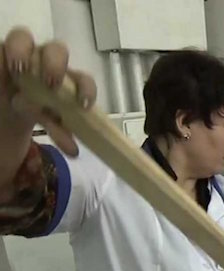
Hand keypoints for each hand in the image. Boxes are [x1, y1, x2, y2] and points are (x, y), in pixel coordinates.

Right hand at [1, 26, 96, 157]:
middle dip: (54, 64)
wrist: (9, 104)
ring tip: (18, 71)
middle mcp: (46, 60)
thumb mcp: (47, 121)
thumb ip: (59, 132)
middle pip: (56, 49)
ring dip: (21, 51)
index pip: (82, 78)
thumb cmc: (36, 108)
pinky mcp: (0, 53)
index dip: (86, 88)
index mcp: (67, 78)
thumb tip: (73, 151)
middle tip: (50, 84)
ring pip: (22, 37)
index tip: (83, 104)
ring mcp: (20, 52)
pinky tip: (1, 74)